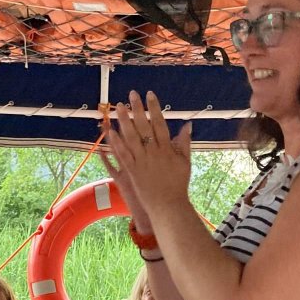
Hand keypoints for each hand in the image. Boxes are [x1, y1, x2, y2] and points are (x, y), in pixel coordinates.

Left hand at [102, 90, 191, 222]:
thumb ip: (185, 143)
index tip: (149, 94)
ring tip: (118, 107)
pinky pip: (123, 155)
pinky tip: (111, 131)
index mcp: (167, 149)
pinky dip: (117, 143)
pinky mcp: (132, 172)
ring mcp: (142, 162)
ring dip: (124, 120)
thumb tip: (188, 125)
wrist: (168, 205)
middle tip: (132, 94)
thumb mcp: (185, 162)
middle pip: (144, 126)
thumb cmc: (178, 184)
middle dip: (138, 108)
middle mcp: (154, 153)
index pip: (160, 123)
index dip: (154, 108)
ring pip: (131, 137)